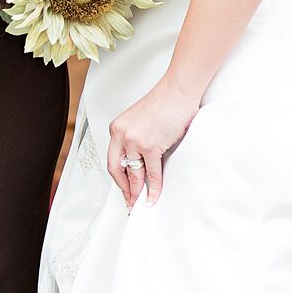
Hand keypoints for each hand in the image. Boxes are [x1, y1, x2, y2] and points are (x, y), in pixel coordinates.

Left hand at [107, 78, 200, 206]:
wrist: (179, 90)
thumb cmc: (165, 103)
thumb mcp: (140, 121)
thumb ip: (135, 140)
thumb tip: (139, 162)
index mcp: (117, 128)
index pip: (112, 159)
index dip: (117, 178)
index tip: (123, 188)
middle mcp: (122, 134)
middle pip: (117, 169)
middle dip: (124, 188)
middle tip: (129, 201)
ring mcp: (135, 141)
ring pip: (134, 174)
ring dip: (137, 191)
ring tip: (140, 202)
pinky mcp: (150, 146)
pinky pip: (151, 173)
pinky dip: (153, 188)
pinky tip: (153, 196)